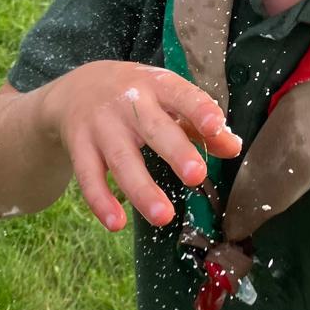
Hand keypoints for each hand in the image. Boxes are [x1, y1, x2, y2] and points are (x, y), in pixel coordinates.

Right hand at [39, 60, 239, 231]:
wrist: (77, 88)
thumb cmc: (136, 96)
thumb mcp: (167, 98)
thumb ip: (200, 123)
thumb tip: (233, 147)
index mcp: (157, 85)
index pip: (181, 95)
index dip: (199, 109)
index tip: (215, 126)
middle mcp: (128, 103)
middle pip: (153, 128)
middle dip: (175, 151)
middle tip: (197, 175)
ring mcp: (101, 125)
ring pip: (121, 159)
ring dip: (141, 189)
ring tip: (163, 216)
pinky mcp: (80, 147)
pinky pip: (89, 177)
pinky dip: (101, 202)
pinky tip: (116, 224)